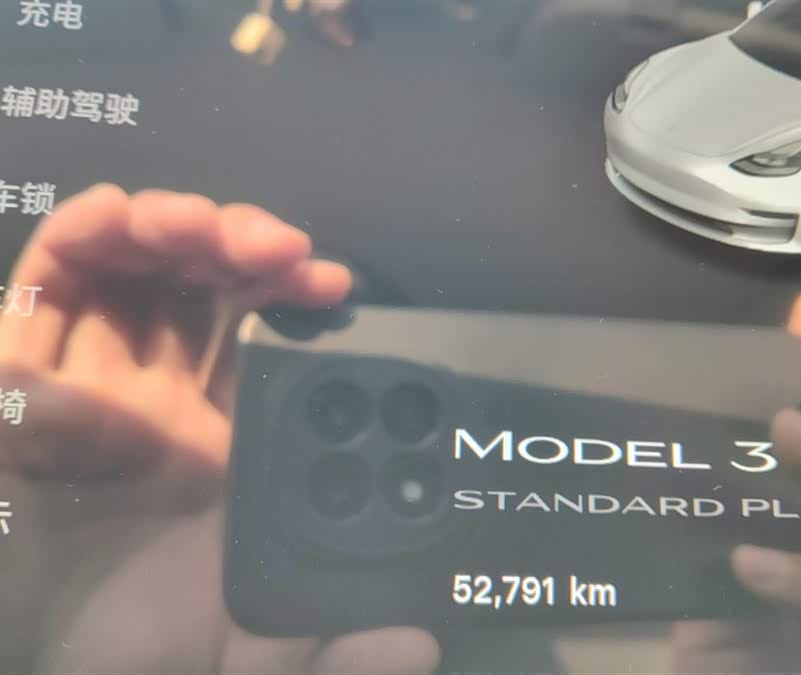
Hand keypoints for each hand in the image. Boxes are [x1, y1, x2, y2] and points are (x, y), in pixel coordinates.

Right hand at [0, 185, 438, 672]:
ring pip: (125, 275)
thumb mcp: (275, 653)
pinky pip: (36, 300)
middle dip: (232, 242)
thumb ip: (349, 648)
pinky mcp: (18, 396)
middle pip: (194, 287)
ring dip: (162, 225)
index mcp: (231, 440)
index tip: (328, 280)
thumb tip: (418, 643)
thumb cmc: (166, 663)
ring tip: (197, 223)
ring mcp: (91, 395)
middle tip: (273, 244)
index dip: (291, 293)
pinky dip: (73, 245)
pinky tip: (113, 217)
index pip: (263, 334)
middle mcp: (163, 407)